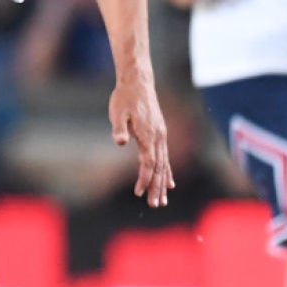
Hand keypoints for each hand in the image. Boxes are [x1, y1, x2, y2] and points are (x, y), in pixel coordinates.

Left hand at [108, 73, 173, 207]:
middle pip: (159, 167)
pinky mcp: (160, 134)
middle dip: (157, 187)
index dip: (144, 179)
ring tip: (162, 200)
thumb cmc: (124, 97)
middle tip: (155, 204)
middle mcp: (159, 137)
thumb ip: (119, 128)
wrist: (138, 82)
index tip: (139, 192)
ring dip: (163, 183)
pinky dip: (167, 171)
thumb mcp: (117, 111)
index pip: (148, 163)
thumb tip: (120, 141)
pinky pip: (165, 157)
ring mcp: (161, 136)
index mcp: (148, 135)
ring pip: (164, 164)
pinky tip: (169, 183)